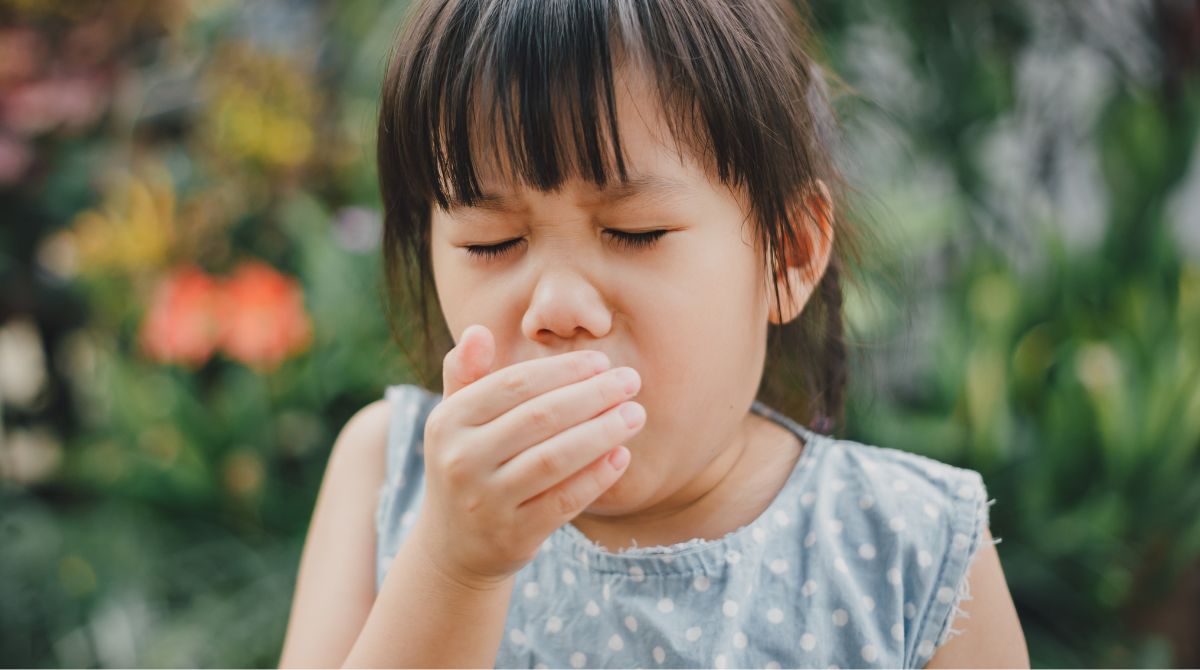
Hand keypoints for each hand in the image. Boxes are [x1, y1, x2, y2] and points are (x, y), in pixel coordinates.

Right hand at [409, 324, 643, 589]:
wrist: (454, 546)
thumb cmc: (468, 465)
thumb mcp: (455, 421)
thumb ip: (466, 374)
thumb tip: (479, 330)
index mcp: (448, 421)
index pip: (514, 384)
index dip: (562, 370)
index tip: (602, 361)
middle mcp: (461, 460)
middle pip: (539, 418)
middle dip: (592, 395)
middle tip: (631, 381)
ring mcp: (486, 502)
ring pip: (554, 459)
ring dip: (602, 433)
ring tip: (635, 414)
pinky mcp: (513, 535)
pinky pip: (564, 501)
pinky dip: (596, 477)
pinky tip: (621, 456)